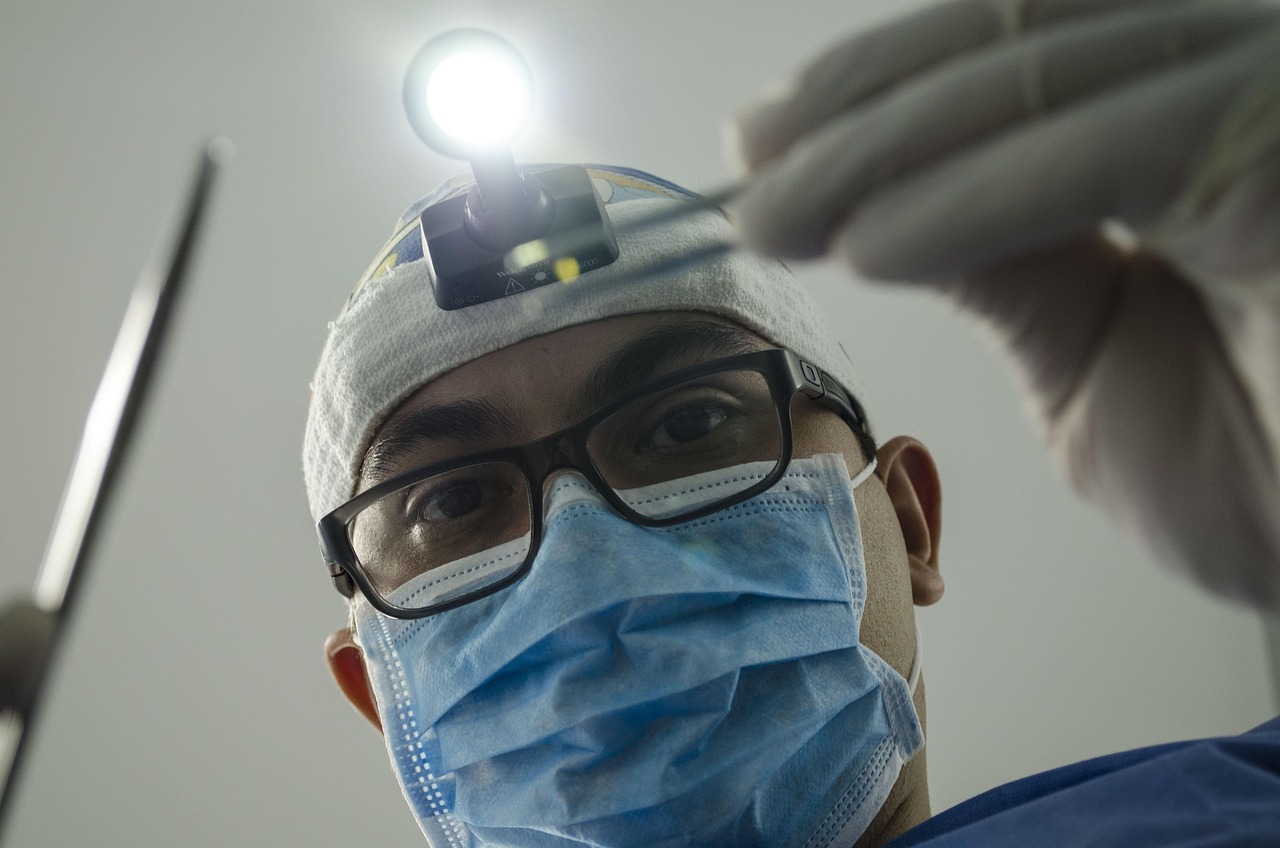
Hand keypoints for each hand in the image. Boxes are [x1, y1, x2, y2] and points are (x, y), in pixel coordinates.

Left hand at [730, 0, 1279, 607]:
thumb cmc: (1257, 472)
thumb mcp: (1081, 353)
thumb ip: (999, 262)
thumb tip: (872, 204)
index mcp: (1183, 113)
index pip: (1011, 55)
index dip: (873, 90)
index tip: (762, 147)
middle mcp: (1234, 77)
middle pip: (1016, 44)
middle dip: (858, 115)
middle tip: (750, 175)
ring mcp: (1269, 97)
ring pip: (1043, 80)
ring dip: (883, 154)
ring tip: (779, 219)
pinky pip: (1115, 151)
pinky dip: (976, 200)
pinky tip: (874, 246)